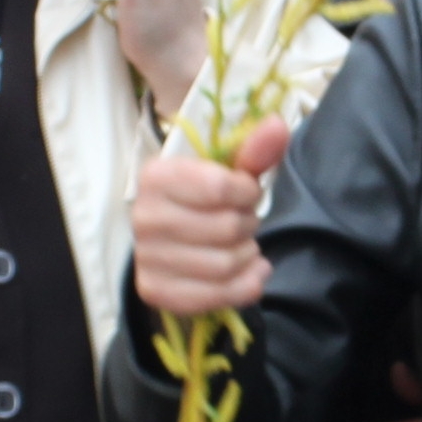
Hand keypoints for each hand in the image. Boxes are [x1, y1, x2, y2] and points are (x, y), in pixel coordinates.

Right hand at [131, 118, 282, 319]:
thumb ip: (254, 150)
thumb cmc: (202, 200)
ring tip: (241, 247)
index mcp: (156, 176)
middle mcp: (143, 216)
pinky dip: (245, 286)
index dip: (247, 192)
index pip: (221, 187)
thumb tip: (277, 125)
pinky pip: (217, 296)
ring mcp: (146, 257)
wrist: (170, 240)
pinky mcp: (155, 291)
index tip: (244, 192)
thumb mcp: (227, 170)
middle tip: (242, 223)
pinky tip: (249, 272)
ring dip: (247, 255)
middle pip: (227, 228)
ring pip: (225, 265)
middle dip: (248, 225)